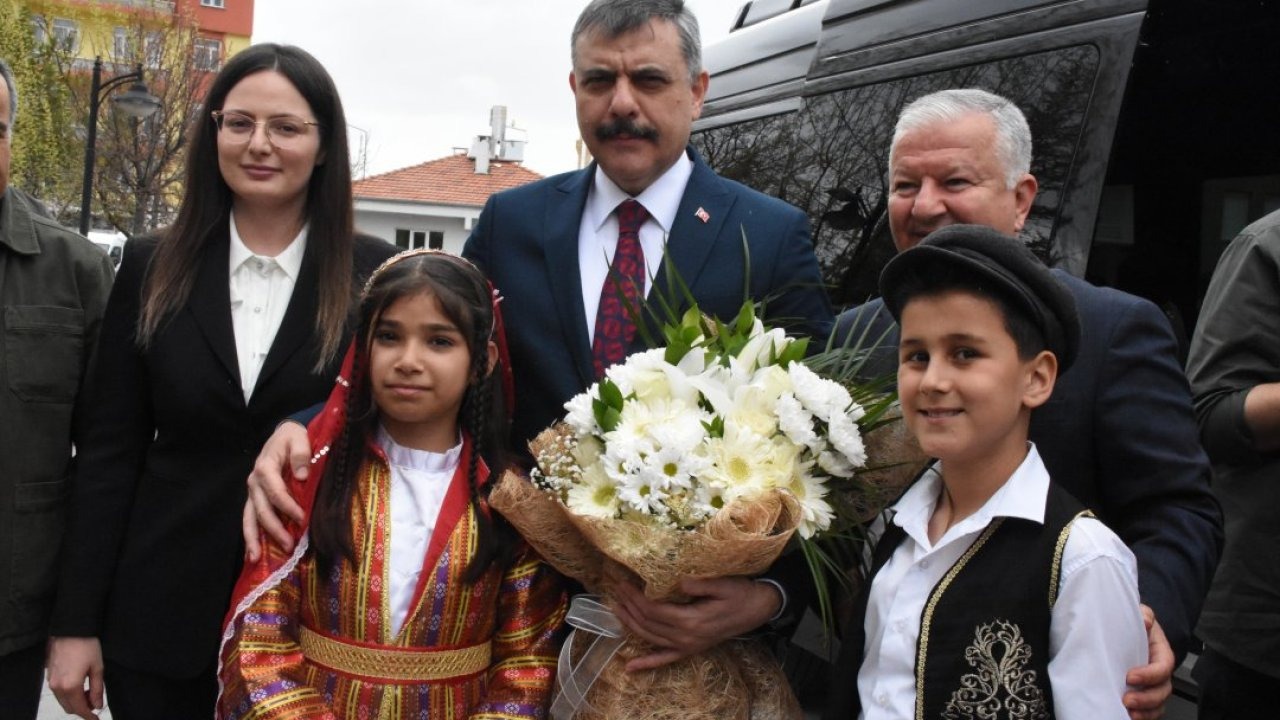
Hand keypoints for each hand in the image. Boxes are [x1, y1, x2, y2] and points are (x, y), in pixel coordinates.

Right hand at [47, 637, 104, 719]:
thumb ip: (97, 689)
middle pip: (69, 708)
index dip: (89, 715)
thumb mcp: (97, 668)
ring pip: (63, 701)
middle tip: (95, 700)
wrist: (71, 629)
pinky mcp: (49, 676)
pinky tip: (79, 684)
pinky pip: (58, 692)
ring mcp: (51, 681)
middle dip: (83, 708)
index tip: (96, 718)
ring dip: (75, 701)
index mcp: (71, 686)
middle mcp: (57, 686)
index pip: (80, 709)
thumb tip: (97, 704)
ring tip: (89, 690)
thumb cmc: (86, 645)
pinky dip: (68, 693)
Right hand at [243, 420, 309, 560]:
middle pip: (262, 509)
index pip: (276, 492)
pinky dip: (250, 536)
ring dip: (254, 538)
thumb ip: (301, 454)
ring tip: (256, 558)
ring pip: (249, 518)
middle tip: (289, 545)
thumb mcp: (298, 438)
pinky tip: (252, 554)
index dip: (288, 507)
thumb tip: (302, 475)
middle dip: (274, 529)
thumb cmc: (292, 438)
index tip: (302, 518)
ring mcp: (252, 492)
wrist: (282, 435)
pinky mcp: (254, 498)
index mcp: (265, 467)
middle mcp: (254, 482)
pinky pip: (249, 519)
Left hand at [609, 575, 782, 671]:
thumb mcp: (724, 584)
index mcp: (692, 620)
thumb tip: (679, 581)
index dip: (636, 597)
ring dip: (630, 624)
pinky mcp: (690, 650)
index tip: (624, 582)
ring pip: (650, 638)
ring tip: (616, 608)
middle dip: (629, 605)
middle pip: (648, 623)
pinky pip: (664, 659)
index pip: (653, 610)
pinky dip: (646, 663)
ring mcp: (687, 646)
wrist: (758, 609)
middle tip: (616, 588)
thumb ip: (701, 584)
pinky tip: (629, 667)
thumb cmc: (741, 593)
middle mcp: (686, 637)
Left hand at [1124, 604, 1172, 719]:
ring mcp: (1154, 685)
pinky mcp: (1144, 693)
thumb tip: (1145, 620)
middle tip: (1127, 699)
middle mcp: (1161, 672)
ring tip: (1129, 712)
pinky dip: (1143, 716)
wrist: (1130, 632)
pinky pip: (1150, 710)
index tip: (1130, 677)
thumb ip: (1144, 614)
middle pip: (1162, 690)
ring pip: (1158, 703)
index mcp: (1162, 653)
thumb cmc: (1137, 625)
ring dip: (1145, 711)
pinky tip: (1128, 717)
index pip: (1163, 667)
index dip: (1150, 674)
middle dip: (1146, 698)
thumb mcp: (1141, 614)